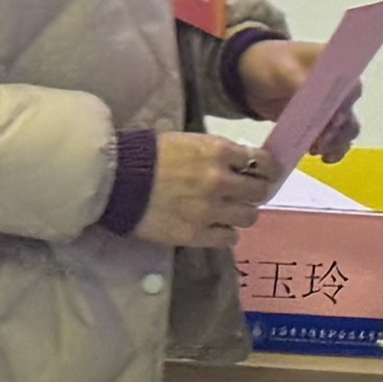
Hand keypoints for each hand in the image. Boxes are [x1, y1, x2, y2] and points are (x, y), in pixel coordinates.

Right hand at [129, 134, 269, 252]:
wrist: (115, 180)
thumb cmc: (148, 155)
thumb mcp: (187, 142)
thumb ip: (216, 153)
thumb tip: (239, 162)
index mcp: (217, 152)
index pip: (261, 161)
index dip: (267, 168)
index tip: (266, 173)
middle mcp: (220, 181)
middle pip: (259, 191)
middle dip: (256, 192)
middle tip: (247, 194)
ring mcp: (209, 210)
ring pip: (249, 217)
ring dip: (242, 214)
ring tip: (230, 213)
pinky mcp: (196, 234)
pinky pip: (228, 239)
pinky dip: (226, 234)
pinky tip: (217, 229)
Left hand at [226, 38, 356, 165]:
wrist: (249, 79)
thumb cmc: (267, 64)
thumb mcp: (281, 70)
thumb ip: (299, 83)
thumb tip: (317, 102)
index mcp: (334, 67)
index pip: (351, 88)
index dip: (347, 106)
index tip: (334, 121)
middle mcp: (338, 88)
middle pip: (350, 112)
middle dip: (339, 131)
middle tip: (321, 142)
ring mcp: (329, 107)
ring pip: (345, 129)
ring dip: (336, 142)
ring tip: (317, 151)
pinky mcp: (318, 123)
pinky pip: (333, 139)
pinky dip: (332, 149)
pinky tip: (323, 157)